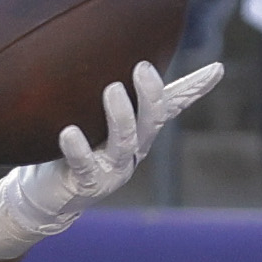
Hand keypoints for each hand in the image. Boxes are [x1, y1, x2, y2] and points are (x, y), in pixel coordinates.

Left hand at [0, 60, 224, 258]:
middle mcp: (131, 151)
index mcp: (137, 135)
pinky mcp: (85, 184)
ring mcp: (111, 170)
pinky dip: (77, 148)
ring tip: (112, 88)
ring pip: (124, 141)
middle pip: (150, 122)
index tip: (217, 69)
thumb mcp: (94, 125)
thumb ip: (112, 103)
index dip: (193, 90)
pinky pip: (84, 164)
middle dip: (150, 95)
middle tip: (142, 67)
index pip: (169, 108)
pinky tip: (68, 132)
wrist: (45, 199)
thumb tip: (122, 62)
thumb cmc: (70, 153)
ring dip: (120, 115)